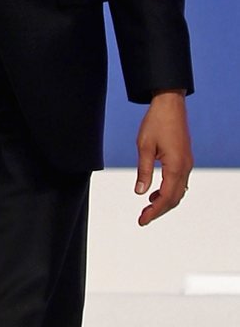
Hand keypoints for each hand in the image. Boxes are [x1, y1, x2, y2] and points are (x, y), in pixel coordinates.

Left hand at [134, 91, 192, 225]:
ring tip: (147, 208)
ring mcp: (187, 163)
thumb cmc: (156, 123)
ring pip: (178, 191)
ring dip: (164, 201)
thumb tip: (140, 192)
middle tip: (142, 218)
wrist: (170, 105)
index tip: (142, 221)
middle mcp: (185, 167)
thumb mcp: (144, 147)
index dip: (155, 212)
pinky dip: (168, 191)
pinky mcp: (184, 158)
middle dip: (159, 210)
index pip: (166, 197)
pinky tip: (155, 192)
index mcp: (176, 166)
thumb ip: (143, 171)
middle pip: (174, 198)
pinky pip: (179, 181)